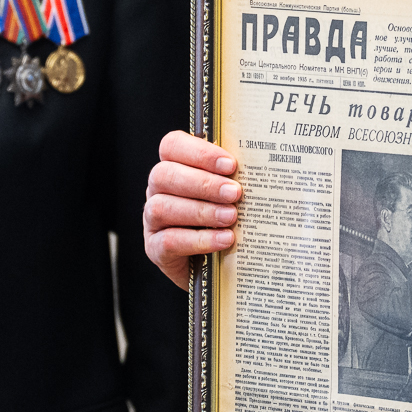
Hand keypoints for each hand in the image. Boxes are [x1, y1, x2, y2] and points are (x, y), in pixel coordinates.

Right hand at [144, 131, 238, 289]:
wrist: (213, 265)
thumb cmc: (223, 220)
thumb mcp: (228, 195)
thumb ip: (234, 178)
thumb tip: (260, 168)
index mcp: (174, 167)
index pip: (172, 146)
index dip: (199, 152)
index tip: (230, 165)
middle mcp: (158, 190)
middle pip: (164, 175)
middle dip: (203, 183)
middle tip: (234, 193)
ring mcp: (152, 220)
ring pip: (162, 207)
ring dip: (201, 211)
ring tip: (231, 217)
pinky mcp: (155, 248)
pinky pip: (169, 241)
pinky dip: (199, 240)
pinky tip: (224, 239)